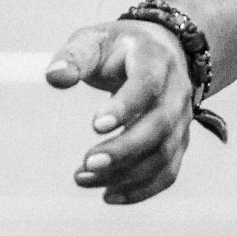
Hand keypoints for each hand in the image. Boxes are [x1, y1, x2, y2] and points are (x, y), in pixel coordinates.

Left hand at [45, 21, 194, 203]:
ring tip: (83, 178)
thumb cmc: (118, 47)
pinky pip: (168, 172)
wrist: (163, 50)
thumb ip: (73, 57)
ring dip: (126, 173)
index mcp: (155, 60)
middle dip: (124, 149)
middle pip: (159, 125)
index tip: (95, 125)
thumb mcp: (93, 40)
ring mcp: (182, 119)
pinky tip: (108, 195)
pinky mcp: (178, 142)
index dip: (126, 106)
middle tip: (87, 163)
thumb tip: (54, 77)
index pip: (147, 84)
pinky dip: (141, 189)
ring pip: (164, 154)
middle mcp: (176, 91)